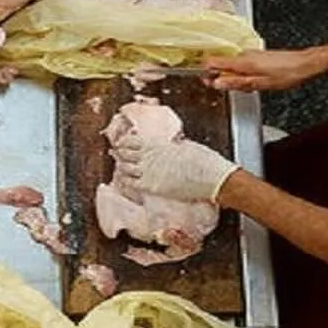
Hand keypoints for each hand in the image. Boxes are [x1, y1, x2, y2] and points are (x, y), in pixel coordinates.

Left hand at [116, 138, 238, 201]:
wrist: (211, 177)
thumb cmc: (203, 160)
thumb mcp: (184, 145)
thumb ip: (169, 145)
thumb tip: (167, 145)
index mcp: (157, 144)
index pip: (131, 140)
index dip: (124, 142)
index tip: (122, 143)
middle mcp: (149, 157)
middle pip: (124, 153)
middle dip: (119, 153)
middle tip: (116, 153)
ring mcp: (149, 172)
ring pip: (124, 168)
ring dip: (121, 166)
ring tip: (120, 165)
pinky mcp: (152, 187)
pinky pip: (131, 183)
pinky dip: (126, 180)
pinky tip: (125, 180)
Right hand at [204, 49, 327, 91]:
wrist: (306, 64)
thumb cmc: (287, 73)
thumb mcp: (260, 84)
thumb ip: (237, 83)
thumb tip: (218, 84)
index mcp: (242, 61)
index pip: (212, 61)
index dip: (206, 72)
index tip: (208, 82)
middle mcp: (245, 55)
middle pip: (221, 64)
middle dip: (222, 78)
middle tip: (235, 89)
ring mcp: (251, 54)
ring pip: (233, 66)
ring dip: (235, 78)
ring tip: (250, 87)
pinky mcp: (258, 56)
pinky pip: (243, 65)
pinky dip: (244, 75)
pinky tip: (256, 82)